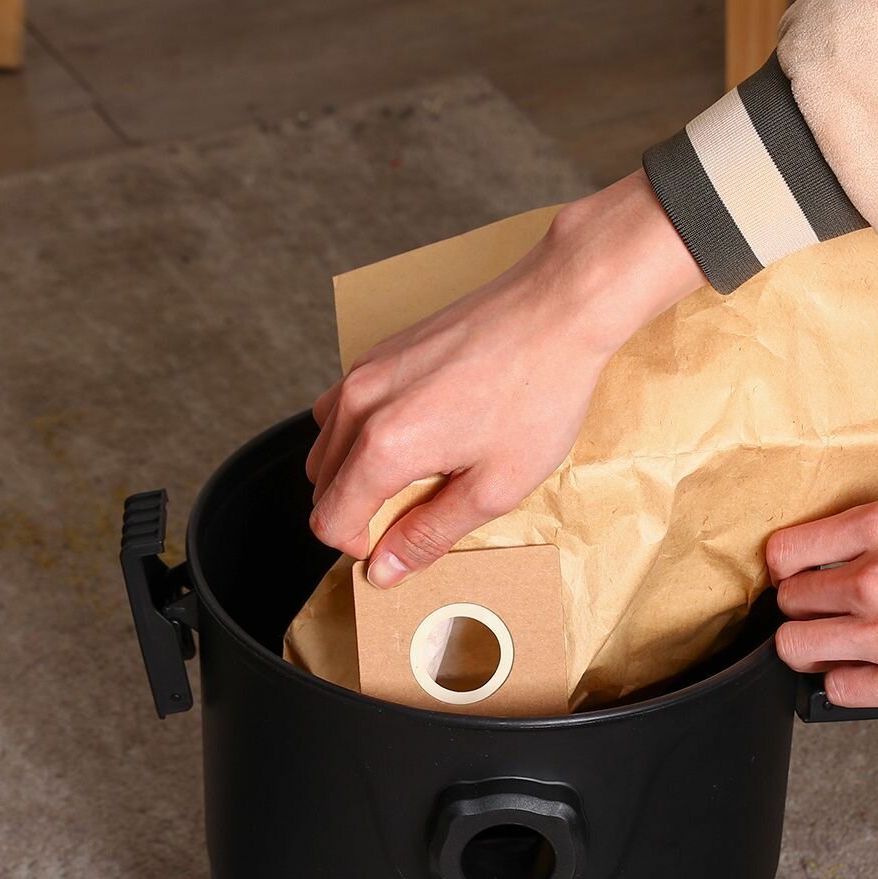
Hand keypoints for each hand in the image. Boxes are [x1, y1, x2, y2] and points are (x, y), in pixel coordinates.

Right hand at [307, 171, 703, 587]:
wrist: (556, 309)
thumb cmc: (538, 394)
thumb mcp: (494, 488)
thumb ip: (430, 534)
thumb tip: (386, 569)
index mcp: (384, 446)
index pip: (329, 520)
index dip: (362, 546)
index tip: (402, 541)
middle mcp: (360, 404)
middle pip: (320, 486)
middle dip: (360, 511)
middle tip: (420, 508)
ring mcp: (364, 372)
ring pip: (326, 446)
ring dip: (357, 473)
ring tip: (422, 471)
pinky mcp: (379, 352)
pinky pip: (344, 409)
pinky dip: (363, 435)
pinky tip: (416, 433)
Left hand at [767, 488, 877, 713]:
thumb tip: (857, 514)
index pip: (785, 551)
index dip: (786, 568)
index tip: (797, 577)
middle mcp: (874, 580)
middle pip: (787, 603)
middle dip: (802, 609)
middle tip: (826, 615)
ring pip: (796, 649)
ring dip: (812, 650)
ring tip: (837, 648)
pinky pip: (837, 690)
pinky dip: (846, 684)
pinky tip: (869, 673)